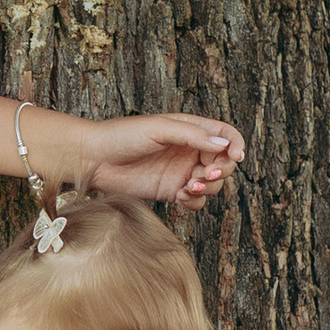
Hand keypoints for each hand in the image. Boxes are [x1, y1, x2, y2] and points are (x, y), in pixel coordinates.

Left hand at [81, 111, 245, 208]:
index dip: (235, 144)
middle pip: (223, 162)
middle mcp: (189, 150)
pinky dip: (195, 200)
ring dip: (208, 187)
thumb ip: (192, 136)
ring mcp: (181, 172)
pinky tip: (180, 196)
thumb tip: (224, 145)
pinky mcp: (171, 191)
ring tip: (188, 187)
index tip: (236, 156)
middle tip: (205, 174)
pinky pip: (196, 200)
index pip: (225, 135)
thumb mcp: (159, 129)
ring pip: (212, 183)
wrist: (93, 159)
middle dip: (221, 170)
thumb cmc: (122, 136)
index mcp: (190, 129)